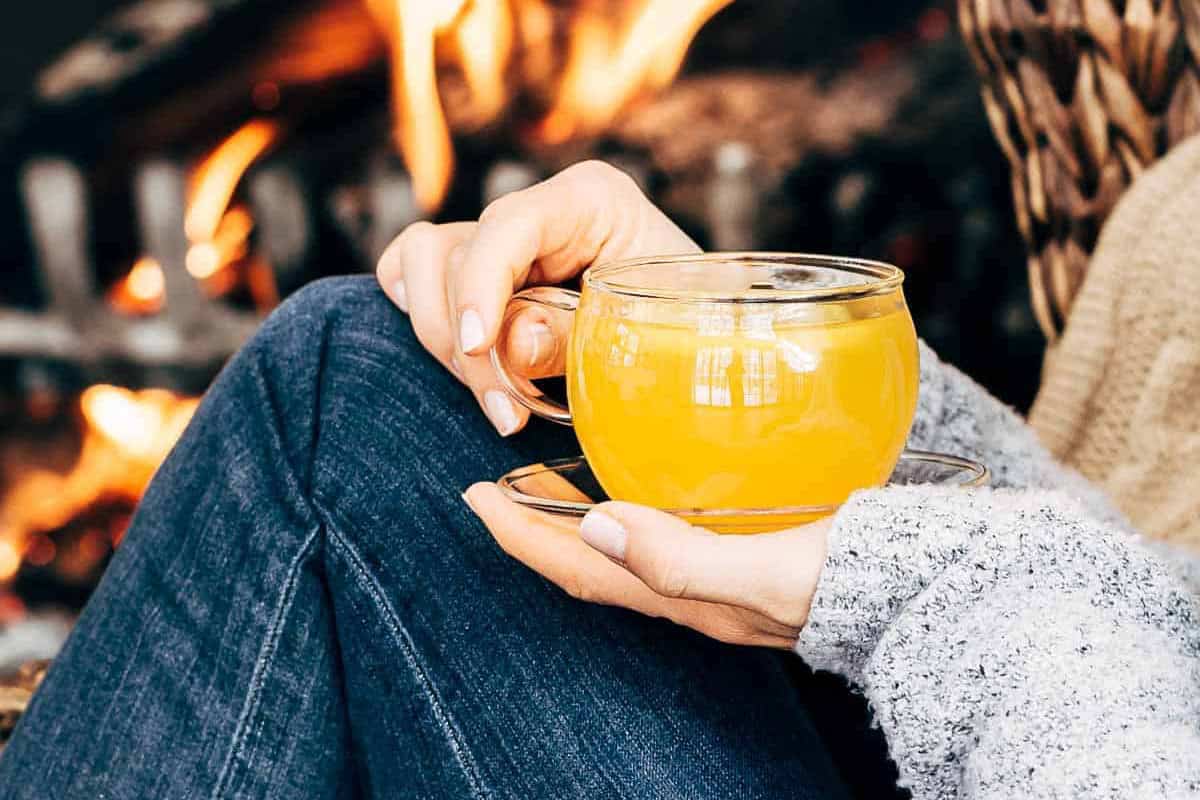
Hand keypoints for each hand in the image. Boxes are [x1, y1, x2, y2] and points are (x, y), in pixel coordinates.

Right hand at [375, 160, 699, 435]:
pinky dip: (426, 317)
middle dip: (469, 345)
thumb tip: (512, 346)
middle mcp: (537, 211)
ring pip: (422, 263)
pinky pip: (413, 273)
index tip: (477, 344)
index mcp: (590, 201)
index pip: (508, 225)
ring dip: (444, 340)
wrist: (687, 342)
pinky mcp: (477, 269)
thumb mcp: (645, 334)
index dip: (481, 285)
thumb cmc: (682, 328)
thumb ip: (575, 338)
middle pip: (455, 254)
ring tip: (499, 401)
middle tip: (508, 413)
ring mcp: (502, 239)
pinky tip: (465, 361)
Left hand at [463, 484, 830, 649]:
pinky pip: (664, 533)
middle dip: (536, 527)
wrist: (926, 594)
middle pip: (591, 560)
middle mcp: (692, 591)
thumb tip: (597, 522)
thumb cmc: (858, 583)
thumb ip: (684, 557)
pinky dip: (630, 506)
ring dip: (577, 516)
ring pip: (625, 546)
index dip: (521, 537)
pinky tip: (644, 474)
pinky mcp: (745, 554)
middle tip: (495, 485)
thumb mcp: (770, 573)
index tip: (473, 497)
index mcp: (686, 596)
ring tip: (550, 477)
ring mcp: (717, 575)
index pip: (580, 569)